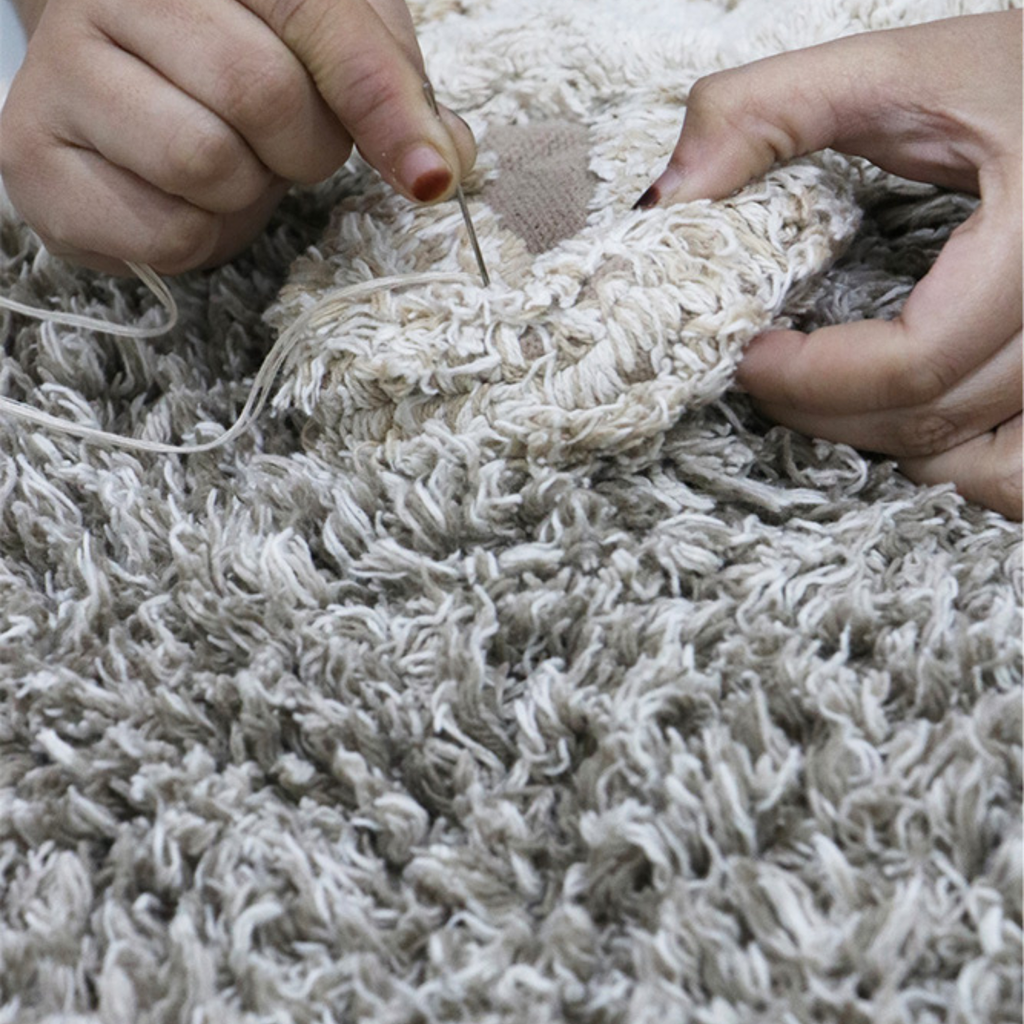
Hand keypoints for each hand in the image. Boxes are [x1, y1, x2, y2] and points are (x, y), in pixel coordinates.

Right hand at [0, 0, 475, 274]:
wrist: (124, 77)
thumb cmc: (240, 55)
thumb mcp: (329, 46)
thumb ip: (392, 91)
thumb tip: (440, 164)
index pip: (317, 21)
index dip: (384, 107)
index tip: (430, 177)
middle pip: (261, 96)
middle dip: (302, 149)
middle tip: (280, 142)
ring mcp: (62, 71)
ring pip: (206, 165)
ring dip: (245, 194)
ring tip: (223, 160)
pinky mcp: (34, 158)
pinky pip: (165, 233)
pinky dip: (199, 238)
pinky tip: (177, 196)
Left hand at [637, 12, 1021, 518]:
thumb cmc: (1020, 74)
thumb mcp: (898, 72)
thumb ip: (768, 114)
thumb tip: (666, 200)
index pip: (913, 361)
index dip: (808, 377)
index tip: (747, 354)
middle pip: (932, 418)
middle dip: (824, 410)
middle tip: (766, 373)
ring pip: (980, 464)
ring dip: (885, 441)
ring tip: (831, 391)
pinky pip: (1019, 471)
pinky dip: (958, 466)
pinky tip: (909, 413)